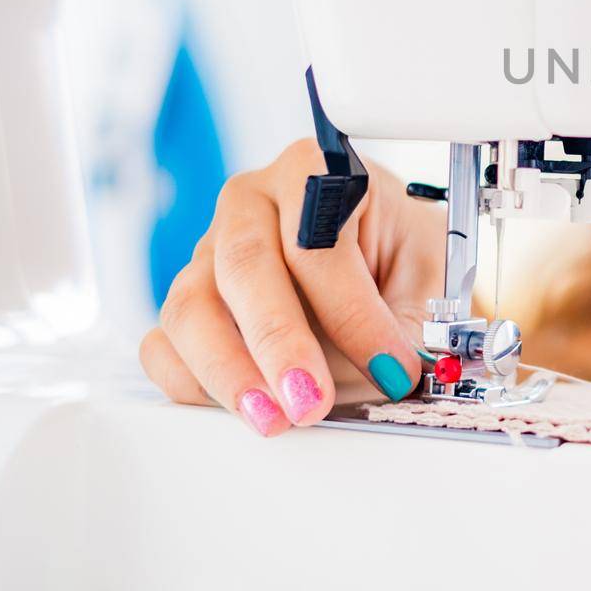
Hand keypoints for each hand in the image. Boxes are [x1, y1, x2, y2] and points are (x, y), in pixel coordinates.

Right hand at [139, 139, 442, 436]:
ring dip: (229, 371)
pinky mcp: (186, 302)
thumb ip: (412, 323)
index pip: (318, 242)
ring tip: (272, 419)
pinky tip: (236, 409)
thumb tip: (397, 376)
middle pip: (243, 266)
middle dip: (278, 343)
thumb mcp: (426, 278)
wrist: (380, 260)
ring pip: (191, 306)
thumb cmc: (401, 259)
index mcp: (315, 171)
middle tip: (312, 402)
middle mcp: (251, 202)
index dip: (353, 313)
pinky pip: (163, 343)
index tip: (388, 367)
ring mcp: (207, 250)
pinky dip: (191, 382)